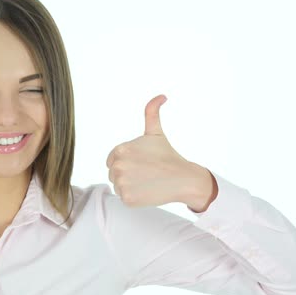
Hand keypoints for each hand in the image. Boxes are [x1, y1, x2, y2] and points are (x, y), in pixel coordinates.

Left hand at [106, 94, 216, 210]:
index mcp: (120, 150)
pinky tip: (147, 191)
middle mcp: (117, 166)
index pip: (112, 160)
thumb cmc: (168, 155)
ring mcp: (121, 183)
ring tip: (147, 181)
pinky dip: (134, 197)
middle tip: (146, 173)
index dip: (127, 162)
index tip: (142, 163)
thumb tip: (161, 96)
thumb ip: (151, 112)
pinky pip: (124, 198)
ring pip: (118, 186)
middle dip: (128, 174)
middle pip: (114, 173)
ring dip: (130, 186)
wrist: (183, 179)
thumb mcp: (155, 133)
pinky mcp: (126, 198)